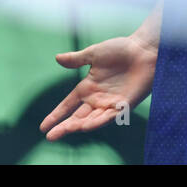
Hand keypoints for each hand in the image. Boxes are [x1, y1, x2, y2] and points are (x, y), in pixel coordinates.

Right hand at [40, 34, 158, 140]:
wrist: (144, 50)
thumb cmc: (120, 49)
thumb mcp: (94, 54)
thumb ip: (76, 59)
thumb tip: (57, 58)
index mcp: (87, 87)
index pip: (68, 105)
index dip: (56, 115)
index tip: (42, 127)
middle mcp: (97, 99)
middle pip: (77, 117)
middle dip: (64, 127)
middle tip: (51, 136)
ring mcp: (110, 103)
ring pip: (92, 119)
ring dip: (80, 125)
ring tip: (68, 129)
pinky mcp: (124, 105)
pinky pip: (110, 116)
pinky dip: (99, 121)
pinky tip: (88, 126)